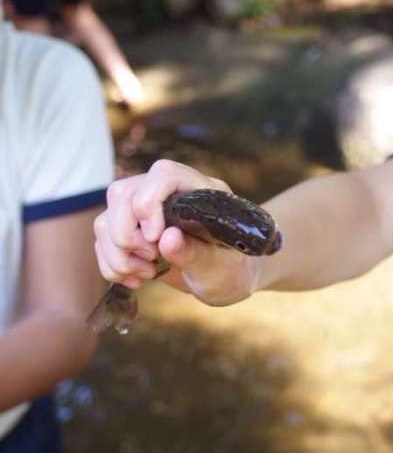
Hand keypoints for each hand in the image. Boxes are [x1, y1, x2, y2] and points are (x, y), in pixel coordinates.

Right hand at [94, 160, 258, 305]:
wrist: (225, 279)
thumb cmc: (230, 269)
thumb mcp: (220, 267)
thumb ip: (196, 253)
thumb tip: (167, 238)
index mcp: (198, 191)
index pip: (163, 173)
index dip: (150, 202)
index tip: (156, 238)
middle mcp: (166, 194)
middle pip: (121, 194)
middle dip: (127, 236)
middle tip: (152, 260)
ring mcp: (144, 212)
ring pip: (106, 220)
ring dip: (119, 256)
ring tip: (147, 274)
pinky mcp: (131, 231)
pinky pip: (102, 243)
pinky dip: (112, 266)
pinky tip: (137, 278)